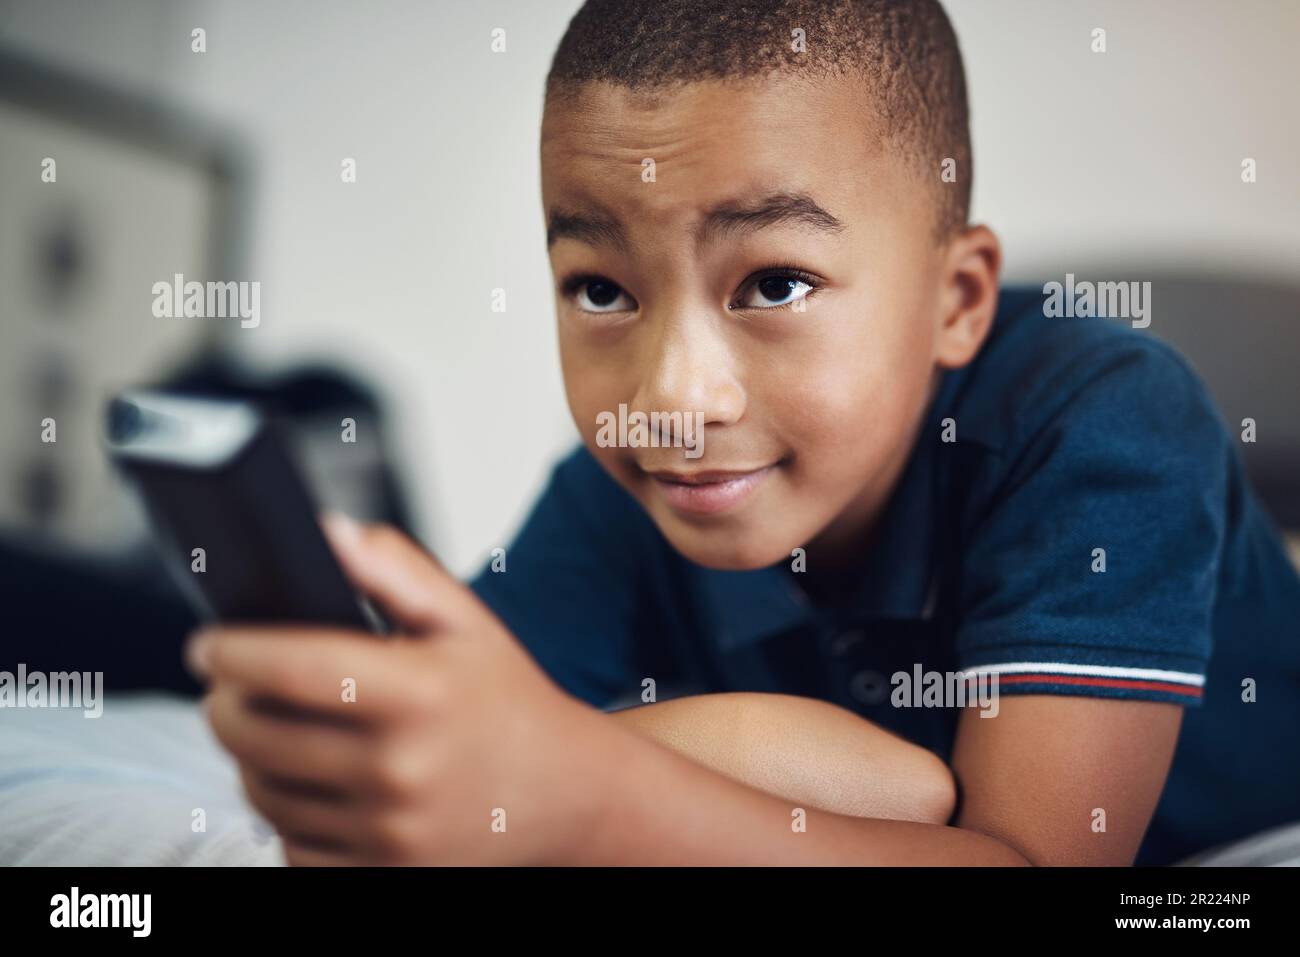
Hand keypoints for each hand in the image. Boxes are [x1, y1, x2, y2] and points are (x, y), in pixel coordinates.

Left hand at [186, 513, 610, 864]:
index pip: (289, 669)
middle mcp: (401, 768)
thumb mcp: (468, 622)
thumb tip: (326, 532)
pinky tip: (309, 783)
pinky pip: (290, 845)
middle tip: (229, 686)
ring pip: (263, 793)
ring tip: (270, 731)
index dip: (230, 652)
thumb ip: (397, 571)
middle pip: (255, 735)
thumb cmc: (508, 700)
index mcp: (420, 692)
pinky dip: (285, 812)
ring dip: (248, 759)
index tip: (206, 644)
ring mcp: (390, 832)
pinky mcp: (383, 874)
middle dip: (224, 704)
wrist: (567, 796)